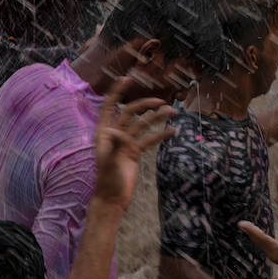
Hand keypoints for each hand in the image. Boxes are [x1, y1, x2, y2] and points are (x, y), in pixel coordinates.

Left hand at [91, 78, 176, 210]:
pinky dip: (160, 134)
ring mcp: (126, 142)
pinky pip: (150, 139)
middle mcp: (115, 134)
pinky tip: (172, 131)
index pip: (110, 106)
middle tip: (161, 102)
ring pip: (143, 124)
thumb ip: (114, 146)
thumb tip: (116, 130)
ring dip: (157, 118)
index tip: (128, 78)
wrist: (113, 200)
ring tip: (173, 112)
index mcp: (104, 133)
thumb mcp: (110, 163)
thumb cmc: (107, 182)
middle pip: (131, 113)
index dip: (117, 92)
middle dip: (146, 105)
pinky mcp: (135, 152)